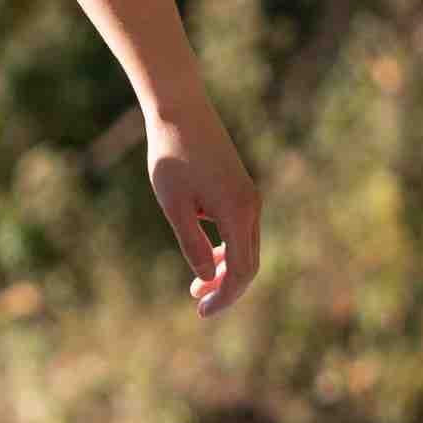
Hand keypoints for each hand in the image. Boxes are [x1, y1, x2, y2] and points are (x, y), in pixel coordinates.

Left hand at [149, 110, 262, 316]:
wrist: (180, 110)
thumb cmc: (171, 155)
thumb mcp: (174, 205)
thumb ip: (192, 243)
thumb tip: (206, 278)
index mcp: (238, 212)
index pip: (242, 270)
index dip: (225, 296)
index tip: (202, 312)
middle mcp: (251, 205)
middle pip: (249, 262)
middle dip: (226, 288)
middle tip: (199, 306)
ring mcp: (248, 195)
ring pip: (246, 246)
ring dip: (225, 270)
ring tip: (197, 288)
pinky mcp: (240, 188)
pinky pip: (241, 229)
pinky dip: (227, 249)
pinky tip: (206, 256)